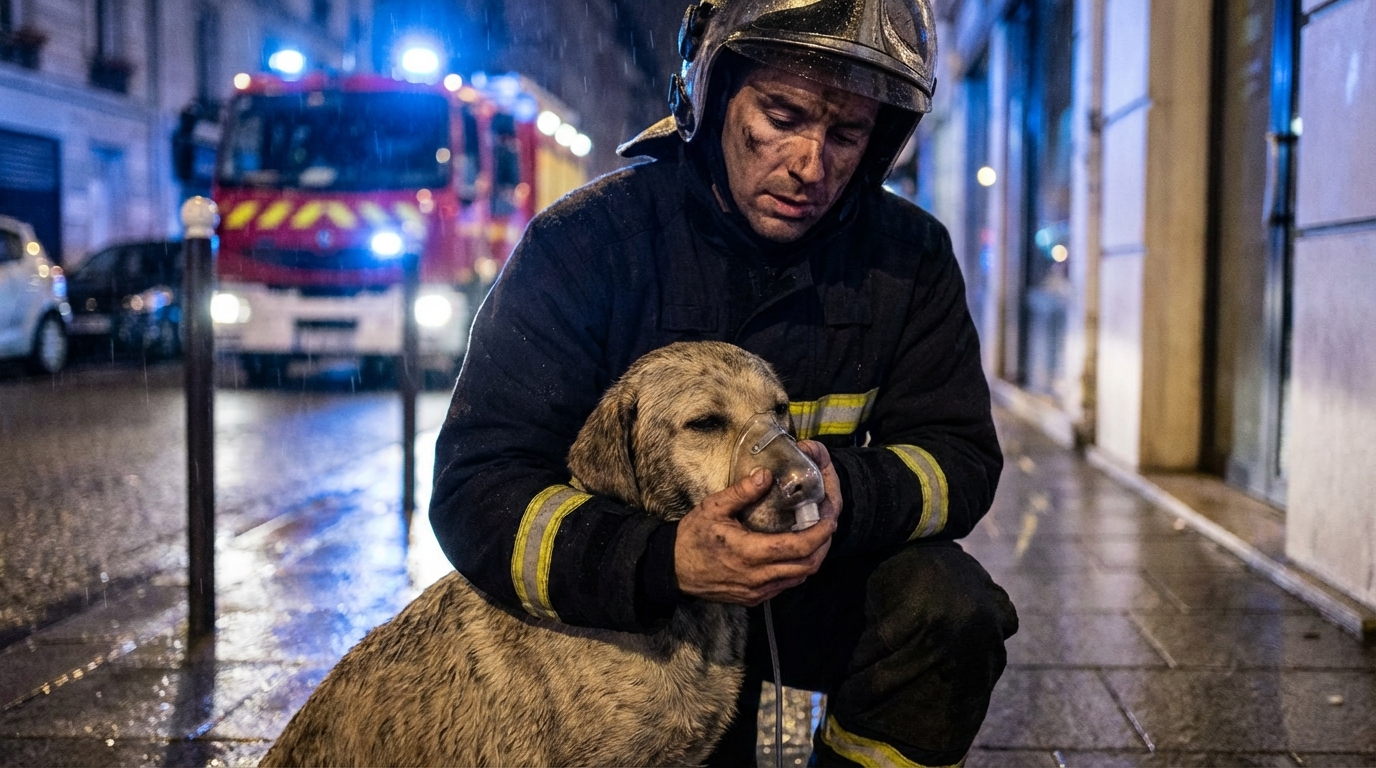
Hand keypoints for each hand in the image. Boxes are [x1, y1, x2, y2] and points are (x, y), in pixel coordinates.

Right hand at [674, 442, 842, 605]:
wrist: (672, 570)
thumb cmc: (692, 537)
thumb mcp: (713, 508)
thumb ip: (742, 492)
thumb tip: (766, 475)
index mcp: (750, 552)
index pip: (798, 547)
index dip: (820, 534)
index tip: (829, 518)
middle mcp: (758, 576)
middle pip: (807, 566)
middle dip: (823, 546)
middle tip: (827, 526)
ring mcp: (757, 590)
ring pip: (798, 578)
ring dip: (812, 559)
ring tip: (814, 537)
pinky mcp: (754, 598)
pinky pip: (785, 585)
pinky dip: (796, 569)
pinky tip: (793, 553)